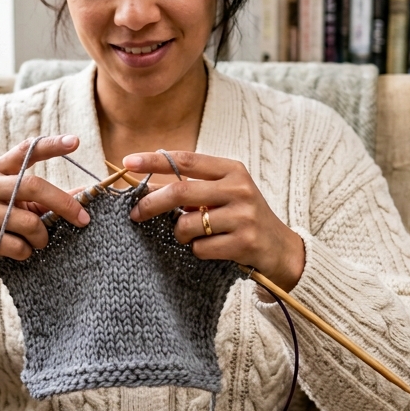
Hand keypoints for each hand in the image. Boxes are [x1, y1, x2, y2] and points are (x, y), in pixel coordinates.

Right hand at [0, 136, 90, 282]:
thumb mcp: (20, 206)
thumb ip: (47, 199)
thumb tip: (85, 193)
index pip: (25, 151)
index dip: (50, 146)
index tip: (74, 141)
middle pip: (32, 186)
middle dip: (63, 204)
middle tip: (83, 219)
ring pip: (28, 222)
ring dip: (42, 237)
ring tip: (38, 242)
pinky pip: (16, 245)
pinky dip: (26, 252)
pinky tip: (20, 252)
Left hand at [124, 151, 305, 291]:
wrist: (281, 249)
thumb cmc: (243, 218)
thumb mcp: (224, 194)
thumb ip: (193, 188)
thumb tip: (146, 187)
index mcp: (232, 170)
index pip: (186, 160)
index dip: (154, 160)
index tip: (128, 161)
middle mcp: (239, 188)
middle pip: (180, 191)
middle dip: (151, 203)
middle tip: (135, 213)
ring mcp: (243, 215)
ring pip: (187, 224)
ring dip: (180, 235)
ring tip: (195, 236)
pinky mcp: (244, 242)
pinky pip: (200, 248)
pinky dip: (198, 250)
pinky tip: (213, 249)